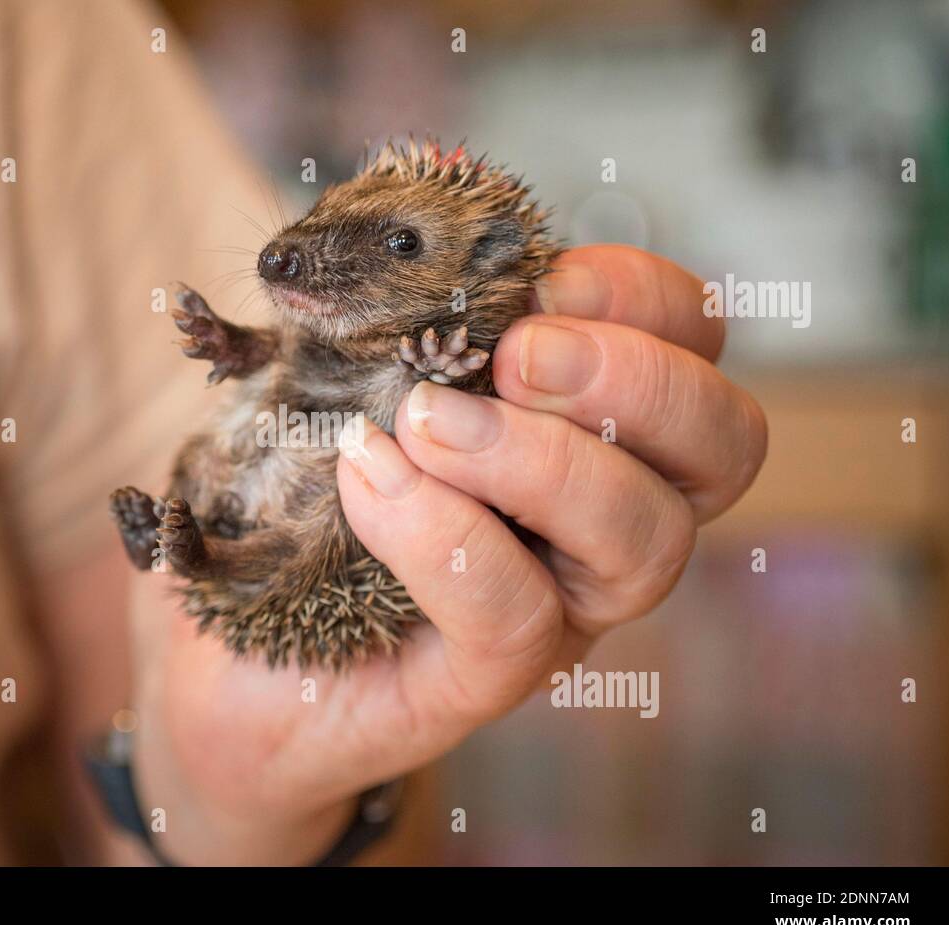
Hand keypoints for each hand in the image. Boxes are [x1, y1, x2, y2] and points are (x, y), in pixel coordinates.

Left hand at [129, 244, 766, 864]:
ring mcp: (559, 610)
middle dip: (633, 379)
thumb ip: (384, 309)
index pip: (697, 345)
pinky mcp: (487, 682)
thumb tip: (400, 219)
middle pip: (724, 446)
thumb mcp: (333, 380)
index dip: (644, 297)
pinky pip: (516, 615)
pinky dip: (443, 532)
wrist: (225, 668)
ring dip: (538, 458)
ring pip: (644, 539)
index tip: (541, 281)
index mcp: (589, 426)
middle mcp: (602, 521)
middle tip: (513, 357)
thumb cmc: (291, 508)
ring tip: (422, 421)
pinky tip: (365, 480)